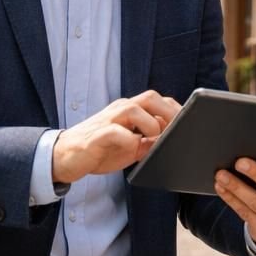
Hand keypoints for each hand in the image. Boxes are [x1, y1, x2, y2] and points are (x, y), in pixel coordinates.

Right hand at [50, 90, 180, 184]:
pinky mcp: (96, 135)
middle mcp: (120, 110)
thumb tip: (172, 142)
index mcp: (130, 111)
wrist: (65, 157)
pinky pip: (114, 131)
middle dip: (169, 112)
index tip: (190, 123)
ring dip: (150, 124)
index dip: (176, 110)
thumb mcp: (131, 148)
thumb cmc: (101, 150)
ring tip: (155, 140)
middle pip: (150, 98)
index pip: (158, 101)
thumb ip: (149, 143)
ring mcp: (107, 120)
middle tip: (178, 130)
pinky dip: (127, 139)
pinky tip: (132, 148)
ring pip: (134, 109)